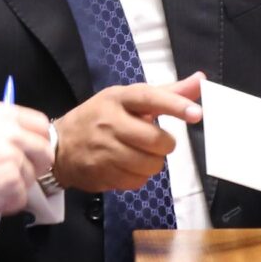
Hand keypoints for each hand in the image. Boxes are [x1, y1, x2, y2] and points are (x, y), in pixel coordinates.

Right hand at [0, 101, 53, 224]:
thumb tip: (11, 130)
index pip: (40, 124)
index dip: (38, 141)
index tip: (32, 152)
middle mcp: (9, 132)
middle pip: (44, 151)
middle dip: (33, 166)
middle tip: (15, 175)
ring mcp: (11, 157)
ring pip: (32, 176)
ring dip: (16, 186)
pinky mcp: (11, 181)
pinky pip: (21, 197)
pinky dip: (8, 203)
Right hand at [55, 75, 204, 192]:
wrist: (59, 146)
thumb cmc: (101, 118)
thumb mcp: (128, 99)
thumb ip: (167, 93)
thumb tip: (201, 80)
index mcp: (117, 98)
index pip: (149, 98)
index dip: (174, 105)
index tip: (196, 113)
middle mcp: (109, 122)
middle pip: (155, 140)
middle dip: (164, 145)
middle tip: (156, 142)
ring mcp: (103, 149)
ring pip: (150, 164)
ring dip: (152, 163)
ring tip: (140, 154)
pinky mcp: (101, 173)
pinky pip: (137, 181)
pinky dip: (139, 177)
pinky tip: (127, 167)